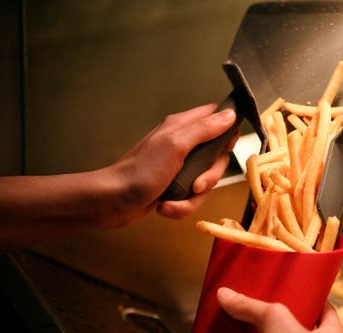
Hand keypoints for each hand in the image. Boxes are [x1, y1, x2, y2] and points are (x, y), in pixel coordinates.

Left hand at [106, 104, 238, 224]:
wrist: (113, 202)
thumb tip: (229, 115)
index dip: (226, 133)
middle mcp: (181, 145)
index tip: (225, 149)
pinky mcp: (174, 188)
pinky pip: (192, 198)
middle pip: (216, 158)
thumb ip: (203, 129)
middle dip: (210, 177)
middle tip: (196, 184)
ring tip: (173, 200)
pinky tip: (165, 206)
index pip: (215, 118)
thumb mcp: (175, 146)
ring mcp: (178, 168)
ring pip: (205, 182)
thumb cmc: (139, 172)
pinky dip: (182, 206)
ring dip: (193, 198)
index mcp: (181, 127)